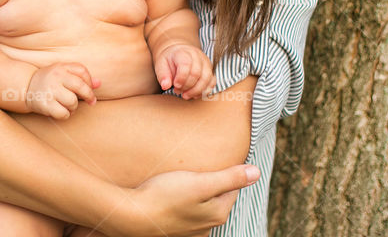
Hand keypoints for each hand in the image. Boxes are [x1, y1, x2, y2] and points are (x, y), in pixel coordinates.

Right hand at [25, 62, 99, 119]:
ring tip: (68, 105)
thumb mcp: (64, 74)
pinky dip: (66, 115)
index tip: (90, 88)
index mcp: (61, 67)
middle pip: (81, 87)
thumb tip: (99, 83)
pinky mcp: (45, 104)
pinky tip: (61, 110)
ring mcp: (50, 90)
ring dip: (74, 107)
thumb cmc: (50, 81)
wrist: (26, 86)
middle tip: (91, 101)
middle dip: (89, 96)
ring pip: (73, 102)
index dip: (90, 82)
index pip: (82, 71)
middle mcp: (55, 77)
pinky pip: (64, 113)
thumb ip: (82, 78)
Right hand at [105, 165, 260, 236]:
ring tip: (180, 180)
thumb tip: (256, 172)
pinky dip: (180, 203)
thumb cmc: (164, 196)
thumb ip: (229, 178)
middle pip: (215, 197)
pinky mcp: (172, 230)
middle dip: (209, 182)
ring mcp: (189, 231)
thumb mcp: (200, 182)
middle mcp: (206, 227)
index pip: (232, 186)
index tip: (214, 157)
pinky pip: (183, 213)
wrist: (131, 216)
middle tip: (194, 168)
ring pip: (199, 206)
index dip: (224, 170)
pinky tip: (168, 195)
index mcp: (218, 212)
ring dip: (193, 193)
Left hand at [153, 43, 214, 98]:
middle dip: (187, 86)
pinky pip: (212, 82)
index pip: (186, 65)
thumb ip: (163, 75)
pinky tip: (194, 95)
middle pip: (197, 73)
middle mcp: (197, 56)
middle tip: (178, 91)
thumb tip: (165, 86)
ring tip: (185, 95)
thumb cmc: (169, 61)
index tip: (175, 85)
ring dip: (196, 91)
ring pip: (207, 78)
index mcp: (183, 52)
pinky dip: (204, 91)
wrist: (178, 54)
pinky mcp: (210, 70)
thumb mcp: (161, 65)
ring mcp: (205, 62)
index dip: (181, 78)